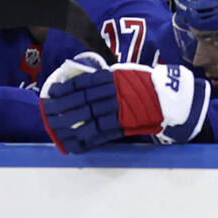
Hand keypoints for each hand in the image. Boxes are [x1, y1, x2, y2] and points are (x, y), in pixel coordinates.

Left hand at [39, 53, 209, 153]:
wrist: (169, 99)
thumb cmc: (146, 86)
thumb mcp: (126, 75)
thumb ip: (107, 79)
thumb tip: (83, 85)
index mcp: (114, 78)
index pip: (85, 83)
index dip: (66, 88)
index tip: (52, 92)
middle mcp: (114, 93)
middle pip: (82, 100)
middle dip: (62, 106)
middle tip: (48, 111)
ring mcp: (118, 110)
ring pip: (88, 117)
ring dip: (68, 124)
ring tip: (54, 127)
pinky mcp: (123, 125)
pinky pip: (100, 133)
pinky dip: (85, 139)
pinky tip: (72, 143)